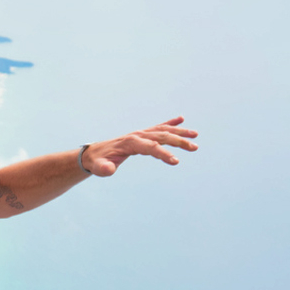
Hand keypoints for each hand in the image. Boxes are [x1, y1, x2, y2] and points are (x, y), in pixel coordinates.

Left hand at [81, 116, 197, 176]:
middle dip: (178, 141)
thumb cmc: (98, 162)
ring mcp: (140, 134)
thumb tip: (108, 170)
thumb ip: (103, 169)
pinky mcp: (141, 135)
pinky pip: (158, 127)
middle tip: (194, 147)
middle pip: (161, 136)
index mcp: (130, 143)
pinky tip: (181, 120)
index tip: (176, 162)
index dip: (163, 154)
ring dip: (179, 132)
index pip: (150, 147)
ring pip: (163, 131)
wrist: (93, 153)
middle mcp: (137, 135)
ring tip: (195, 135)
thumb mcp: (98, 167)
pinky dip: (170, 123)